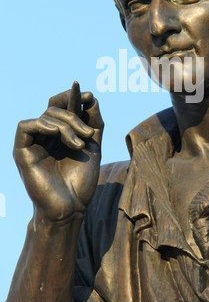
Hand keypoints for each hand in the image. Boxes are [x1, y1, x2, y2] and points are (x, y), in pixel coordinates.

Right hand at [13, 82, 103, 222]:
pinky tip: (57, 133)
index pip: (61, 105)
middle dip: (73, 115)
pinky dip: (43, 124)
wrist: (72, 206)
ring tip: (80, 144)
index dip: (73, 96)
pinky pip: (25, 126)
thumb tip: (90, 97)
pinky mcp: (21, 151)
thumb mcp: (93, 145)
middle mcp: (44, 135)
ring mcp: (33, 142)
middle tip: (88, 134)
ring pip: (45, 116)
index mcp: (59, 133)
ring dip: (65, 125)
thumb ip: (93, 122)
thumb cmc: (81, 179)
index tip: (89, 95)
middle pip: (54, 108)